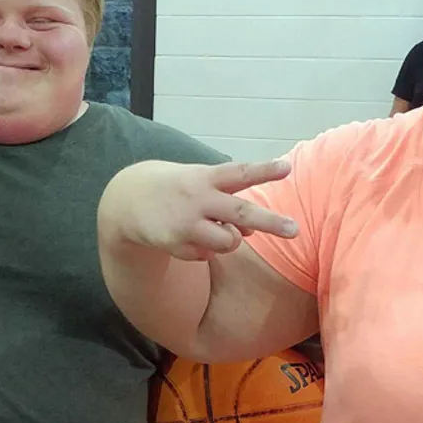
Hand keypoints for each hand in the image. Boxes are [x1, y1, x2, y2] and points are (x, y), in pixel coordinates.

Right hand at [101, 159, 297, 261]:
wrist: (128, 201)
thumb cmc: (176, 190)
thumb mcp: (199, 184)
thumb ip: (227, 203)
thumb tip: (251, 232)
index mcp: (206, 177)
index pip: (239, 172)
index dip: (264, 170)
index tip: (286, 167)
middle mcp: (199, 198)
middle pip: (240, 212)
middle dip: (269, 222)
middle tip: (294, 230)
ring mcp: (187, 222)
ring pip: (228, 241)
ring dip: (231, 240)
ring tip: (215, 230)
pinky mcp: (177, 243)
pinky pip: (206, 255)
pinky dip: (204, 250)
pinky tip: (187, 237)